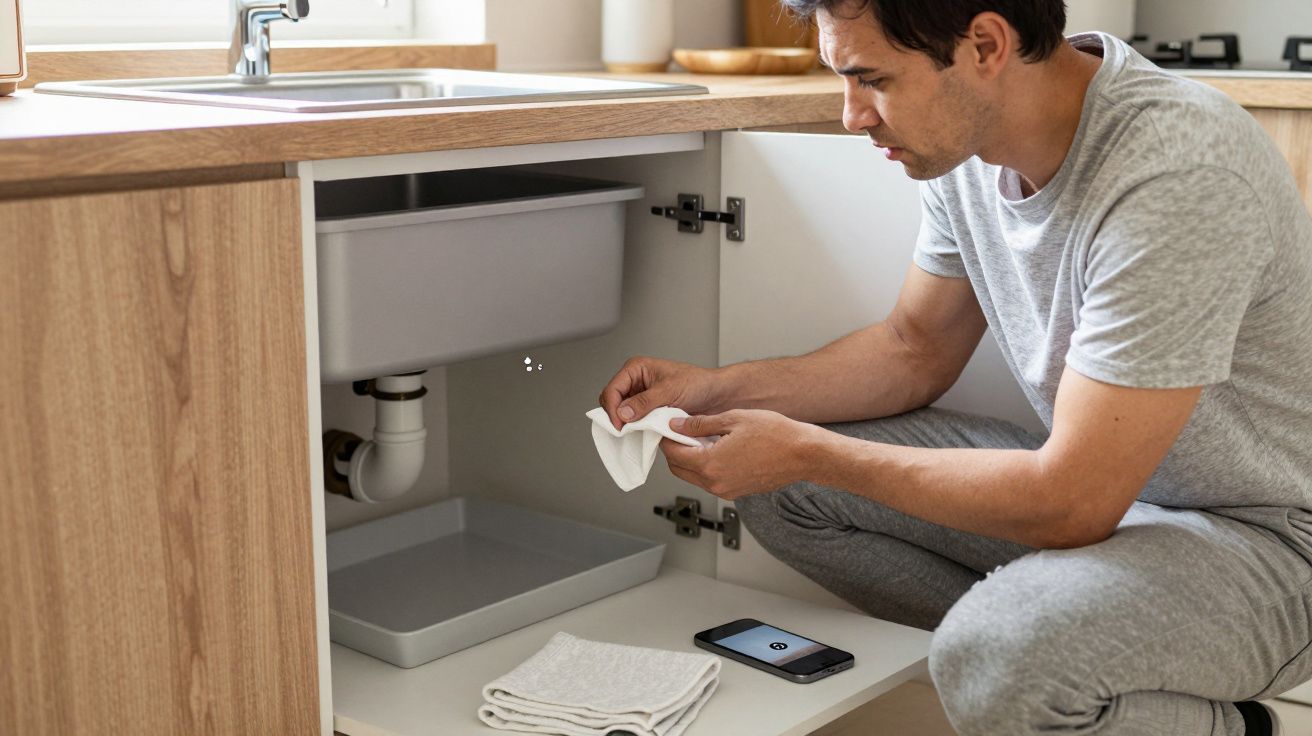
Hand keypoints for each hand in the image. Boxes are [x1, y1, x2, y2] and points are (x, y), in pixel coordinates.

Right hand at [598, 356, 725, 430]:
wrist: (717, 396)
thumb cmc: (698, 384)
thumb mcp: (670, 390)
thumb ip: (645, 402)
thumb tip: (623, 413)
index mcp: (636, 369)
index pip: (612, 389)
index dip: (612, 409)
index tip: (619, 426)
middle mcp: (636, 382)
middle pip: (613, 402)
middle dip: (617, 416)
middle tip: (625, 431)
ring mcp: (642, 398)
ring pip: (622, 414)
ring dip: (628, 424)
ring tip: (637, 431)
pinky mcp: (649, 412)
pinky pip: (635, 422)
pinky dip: (637, 429)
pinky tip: (644, 433)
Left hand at [659, 409, 822, 500]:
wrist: (804, 454)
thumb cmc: (776, 435)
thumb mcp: (733, 419)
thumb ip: (700, 424)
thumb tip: (677, 426)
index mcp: (710, 465)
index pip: (673, 454)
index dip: (667, 438)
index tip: (668, 426)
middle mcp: (715, 483)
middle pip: (679, 469)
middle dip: (675, 450)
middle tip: (682, 431)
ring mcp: (727, 491)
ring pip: (695, 476)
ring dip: (691, 459)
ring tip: (703, 438)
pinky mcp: (737, 492)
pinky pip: (712, 481)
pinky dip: (707, 466)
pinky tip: (718, 449)